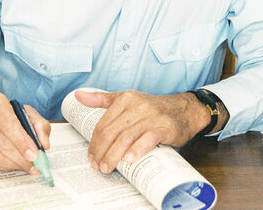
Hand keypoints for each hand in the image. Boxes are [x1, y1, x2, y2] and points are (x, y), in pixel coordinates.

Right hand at [0, 93, 50, 173]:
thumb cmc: (5, 116)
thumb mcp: (26, 113)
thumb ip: (40, 126)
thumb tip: (44, 144)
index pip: (9, 124)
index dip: (22, 142)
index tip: (34, 155)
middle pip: (2, 142)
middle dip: (20, 158)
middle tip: (33, 166)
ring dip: (12, 164)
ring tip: (24, 166)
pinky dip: (0, 167)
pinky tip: (10, 164)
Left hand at [75, 89, 208, 173]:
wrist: (184, 110)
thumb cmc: (152, 108)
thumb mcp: (126, 99)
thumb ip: (102, 99)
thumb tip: (78, 96)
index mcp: (126, 98)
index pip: (103, 123)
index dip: (94, 142)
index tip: (91, 156)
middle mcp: (138, 105)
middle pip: (112, 132)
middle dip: (101, 151)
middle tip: (97, 166)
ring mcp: (152, 116)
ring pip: (126, 137)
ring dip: (114, 155)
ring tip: (108, 167)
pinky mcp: (165, 127)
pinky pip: (149, 139)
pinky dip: (137, 150)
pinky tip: (129, 160)